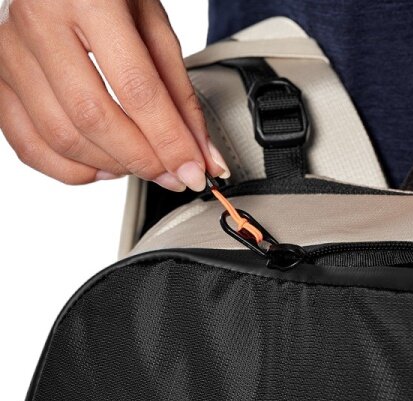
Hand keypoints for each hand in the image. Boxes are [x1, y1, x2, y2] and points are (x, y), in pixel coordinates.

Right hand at [0, 0, 227, 189]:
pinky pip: (28, 144)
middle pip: (94, 118)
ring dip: (111, 166)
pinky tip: (101, 165)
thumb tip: (201, 156)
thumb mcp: (153, 27)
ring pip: (62, 136)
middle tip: (173, 173)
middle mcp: (39, 22)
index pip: (136, 89)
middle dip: (142, 159)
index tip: (193, 170)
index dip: (170, 141)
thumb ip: (180, 95)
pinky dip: (71, 169)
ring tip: (140, 163)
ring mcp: (11, 51)